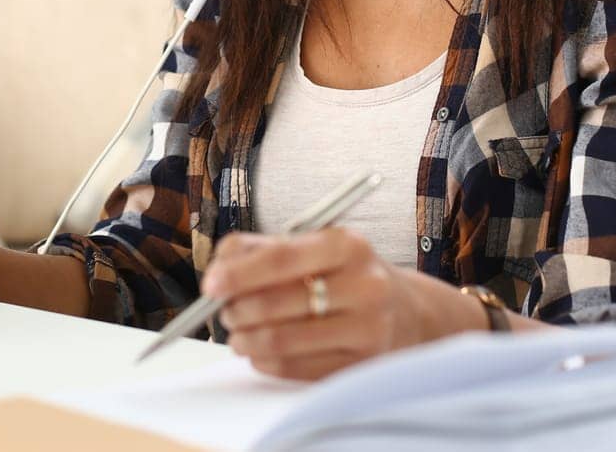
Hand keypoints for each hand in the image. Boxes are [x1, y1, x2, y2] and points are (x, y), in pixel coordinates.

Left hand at [200, 228, 424, 380]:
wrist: (405, 310)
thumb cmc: (343, 273)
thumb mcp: (312, 245)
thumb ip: (259, 248)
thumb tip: (217, 272)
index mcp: (347, 245)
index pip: (281, 259)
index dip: (239, 273)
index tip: (210, 285)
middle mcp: (364, 285)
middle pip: (276, 303)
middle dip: (236, 310)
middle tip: (224, 312)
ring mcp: (368, 329)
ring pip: (281, 340)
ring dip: (245, 340)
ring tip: (237, 334)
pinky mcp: (362, 365)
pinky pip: (295, 369)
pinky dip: (265, 362)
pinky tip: (260, 353)